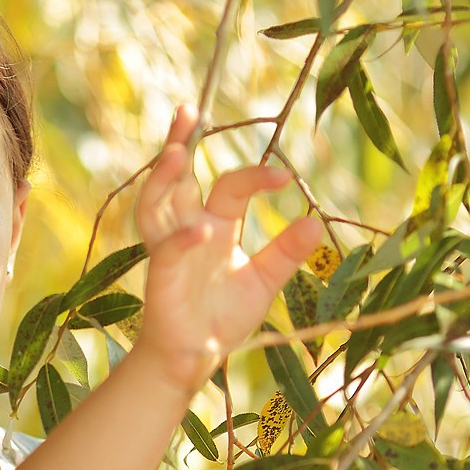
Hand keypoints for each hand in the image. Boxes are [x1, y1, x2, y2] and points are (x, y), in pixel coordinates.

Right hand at [130, 105, 323, 392]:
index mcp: (213, 227)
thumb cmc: (222, 318)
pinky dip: (181, 241)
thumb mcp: (263, 283)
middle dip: (177, 143)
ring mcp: (169, 253)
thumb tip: (314, 221)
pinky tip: (200, 232)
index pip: (229, 186)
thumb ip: (285, 253)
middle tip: (186, 109)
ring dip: (163, 179)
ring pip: (155, 206)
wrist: (195, 360)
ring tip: (176, 153)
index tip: (286, 176)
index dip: (256, 177)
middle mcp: (187, 231)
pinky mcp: (161, 279)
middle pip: (176, 179)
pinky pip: (167, 253)